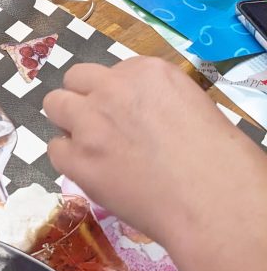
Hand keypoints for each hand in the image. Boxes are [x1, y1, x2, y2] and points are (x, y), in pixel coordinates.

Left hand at [42, 57, 266, 254]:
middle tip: (98, 126)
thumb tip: (138, 115)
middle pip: (75, 79)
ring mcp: (89, 122)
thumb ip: (155, 101)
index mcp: (145, 72)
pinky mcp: (77, 159)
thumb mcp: (191, 105)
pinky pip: (54, 149)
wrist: (209, 199)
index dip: (115, 95)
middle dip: (83, 99)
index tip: (127, 116)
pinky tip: (91, 172)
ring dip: (68, 122)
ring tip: (88, 145)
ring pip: (54, 105)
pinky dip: (69, 159)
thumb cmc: (215, 158)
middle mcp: (112, 89)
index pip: (112, 72)